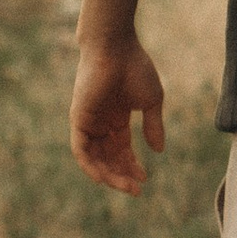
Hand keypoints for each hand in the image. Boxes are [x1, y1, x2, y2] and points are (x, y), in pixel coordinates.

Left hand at [71, 38, 165, 194]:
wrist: (115, 48)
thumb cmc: (135, 68)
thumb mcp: (151, 101)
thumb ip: (153, 126)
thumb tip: (158, 151)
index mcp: (117, 116)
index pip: (121, 148)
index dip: (132, 165)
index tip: (145, 179)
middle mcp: (100, 122)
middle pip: (108, 157)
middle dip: (122, 174)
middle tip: (136, 189)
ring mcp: (88, 121)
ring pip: (95, 158)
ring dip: (109, 175)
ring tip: (126, 187)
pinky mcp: (78, 120)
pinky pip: (81, 150)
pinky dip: (90, 166)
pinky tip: (104, 178)